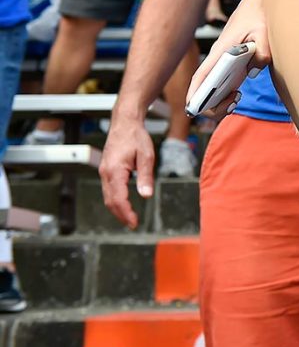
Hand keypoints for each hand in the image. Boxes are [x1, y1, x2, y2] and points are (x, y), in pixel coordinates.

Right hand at [99, 109, 156, 228]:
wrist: (124, 122)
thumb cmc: (136, 136)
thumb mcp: (146, 156)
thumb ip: (145, 176)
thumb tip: (146, 195)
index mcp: (115, 171)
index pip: (118, 198)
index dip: (126, 213)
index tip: (134, 222)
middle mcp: (105, 173)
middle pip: (110, 201)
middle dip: (121, 215)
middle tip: (132, 224)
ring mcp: (103, 172)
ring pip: (107, 196)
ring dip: (117, 209)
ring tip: (129, 218)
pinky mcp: (105, 170)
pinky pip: (108, 189)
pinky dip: (115, 200)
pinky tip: (124, 204)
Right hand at [187, 0, 270, 117]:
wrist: (258, 3)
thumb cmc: (257, 15)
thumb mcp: (264, 31)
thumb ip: (262, 52)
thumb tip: (253, 72)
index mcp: (220, 51)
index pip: (201, 77)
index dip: (194, 95)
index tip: (197, 109)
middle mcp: (217, 60)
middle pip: (203, 89)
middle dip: (212, 104)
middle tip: (233, 100)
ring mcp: (223, 64)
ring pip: (212, 90)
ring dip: (219, 101)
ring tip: (237, 96)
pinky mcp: (231, 66)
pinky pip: (222, 86)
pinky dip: (226, 95)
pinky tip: (239, 93)